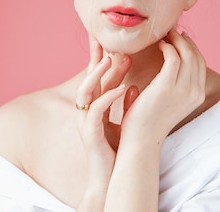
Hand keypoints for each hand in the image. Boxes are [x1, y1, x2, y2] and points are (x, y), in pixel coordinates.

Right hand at [75, 41, 132, 182]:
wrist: (111, 177)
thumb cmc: (117, 148)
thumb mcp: (122, 120)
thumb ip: (125, 103)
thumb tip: (133, 85)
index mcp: (96, 106)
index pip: (98, 78)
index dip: (103, 59)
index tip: (111, 42)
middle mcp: (87, 110)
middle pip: (88, 79)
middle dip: (96, 59)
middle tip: (106, 41)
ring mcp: (86, 121)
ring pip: (86, 91)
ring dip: (97, 74)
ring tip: (110, 59)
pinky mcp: (90, 133)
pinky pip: (96, 111)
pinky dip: (108, 98)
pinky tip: (121, 88)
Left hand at [119, 29, 205, 145]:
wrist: (141, 139)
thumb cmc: (150, 118)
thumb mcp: (172, 100)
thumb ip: (177, 82)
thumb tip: (174, 59)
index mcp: (198, 95)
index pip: (200, 63)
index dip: (191, 47)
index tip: (179, 37)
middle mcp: (195, 92)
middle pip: (195, 55)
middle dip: (184, 40)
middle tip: (171, 31)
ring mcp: (183, 89)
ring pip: (186, 53)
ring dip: (176, 40)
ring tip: (165, 35)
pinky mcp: (167, 86)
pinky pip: (173, 57)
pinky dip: (168, 47)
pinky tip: (159, 46)